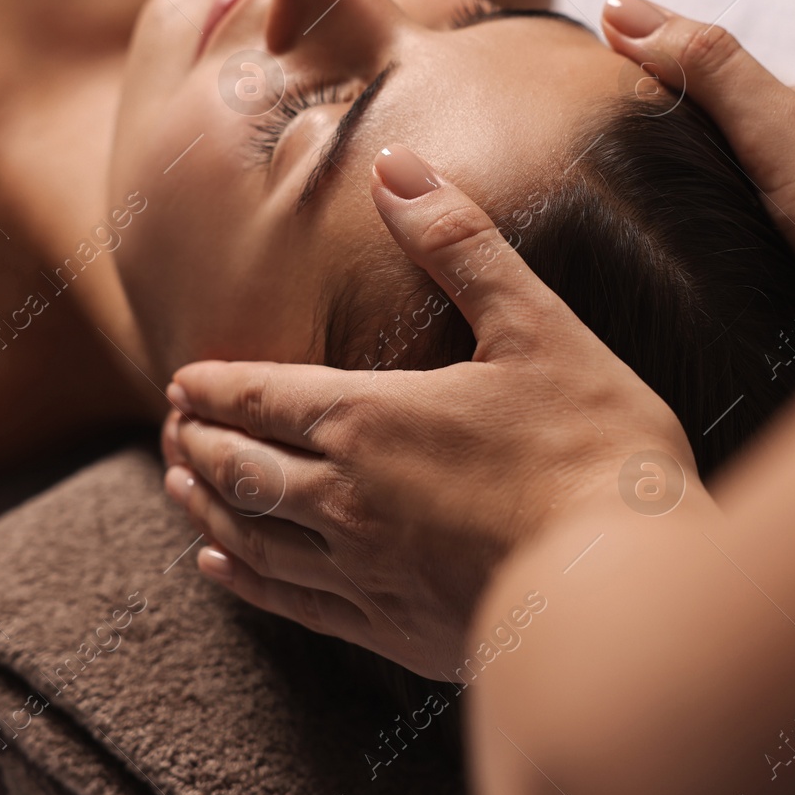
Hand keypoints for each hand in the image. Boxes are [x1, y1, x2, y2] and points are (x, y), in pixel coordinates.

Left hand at [160, 145, 690, 678]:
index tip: (180, 382)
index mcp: (367, 419)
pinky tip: (221, 567)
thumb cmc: (591, 445)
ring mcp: (360, 572)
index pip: (259, 397)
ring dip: (205, 505)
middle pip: (238, 467)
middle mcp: (343, 498)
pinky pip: (289, 603)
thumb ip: (458, 244)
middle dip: (196, 442)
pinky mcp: (388, 628)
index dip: (214, 387)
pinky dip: (242, 579)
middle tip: (172, 428)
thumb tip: (396, 166)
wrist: (622, 583)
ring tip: (178, 487)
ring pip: (250, 536)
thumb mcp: (534, 325)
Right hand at [601, 0, 794, 321]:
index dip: (633, 74)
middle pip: (708, 134)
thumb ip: (708, 69)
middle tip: (586, 148)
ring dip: (686, 194)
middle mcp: (793, 155)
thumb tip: (621, 6)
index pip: (687, 79)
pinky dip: (721, 240)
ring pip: (734, 189)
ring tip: (625, 216)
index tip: (575, 81)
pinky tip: (705, 269)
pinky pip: (755, 242)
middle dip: (653, 134)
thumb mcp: (775, 127)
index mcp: (775, 115)